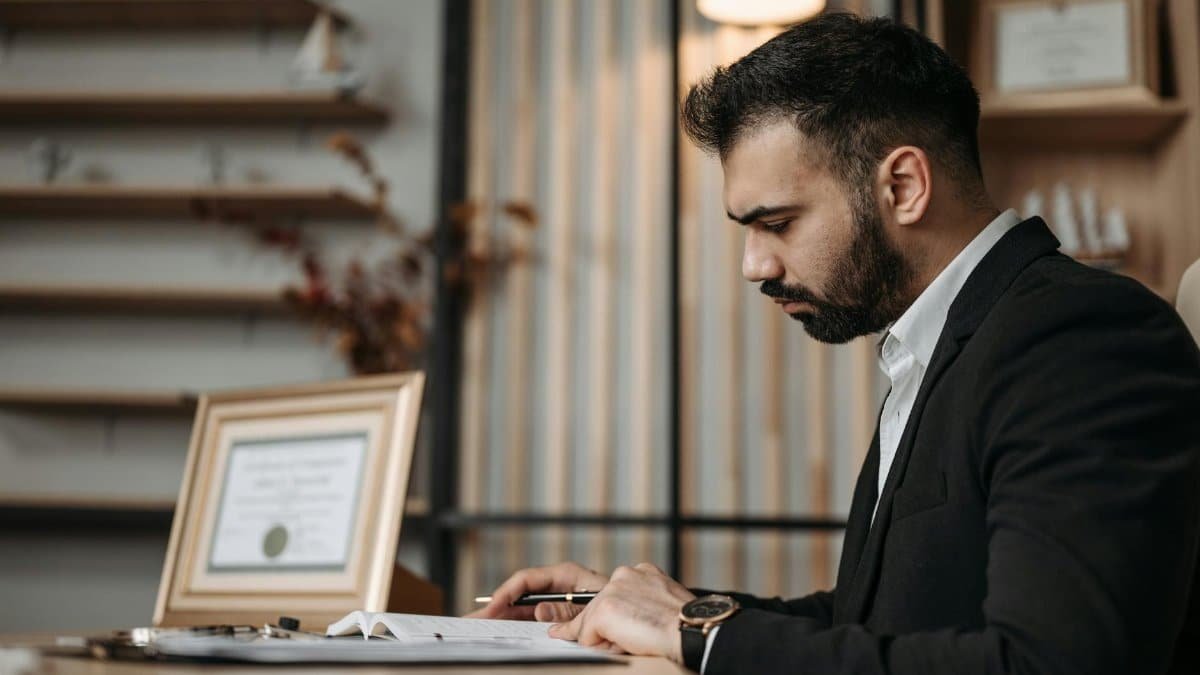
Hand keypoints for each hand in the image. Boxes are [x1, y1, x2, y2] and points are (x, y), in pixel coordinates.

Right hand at [465, 561, 608, 622]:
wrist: (640, 613)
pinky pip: (535, 618)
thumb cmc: (622, 604)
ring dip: (503, 617)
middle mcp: (559, 585)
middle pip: (521, 594)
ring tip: (481, 627)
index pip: (527, 580)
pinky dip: (518, 624)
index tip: (492, 608)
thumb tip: (539, 611)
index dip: (507, 593)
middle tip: (474, 620)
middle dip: (497, 606)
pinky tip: (504, 631)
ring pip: (524, 607)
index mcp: (567, 575)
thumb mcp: (596, 606)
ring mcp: (559, 600)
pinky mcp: (561, 613)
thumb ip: (568, 610)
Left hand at [547, 562, 694, 662]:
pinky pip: (586, 636)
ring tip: (637, 639)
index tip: (633, 627)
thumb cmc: (686, 626)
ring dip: (608, 638)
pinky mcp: (604, 609)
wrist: (692, 631)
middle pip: (598, 609)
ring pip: (590, 623)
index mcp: (642, 572)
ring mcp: (612, 590)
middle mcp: (624, 574)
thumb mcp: (662, 604)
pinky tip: (628, 643)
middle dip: (611, 629)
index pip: (614, 598)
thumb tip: (626, 622)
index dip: (619, 620)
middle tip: (639, 636)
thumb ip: (643, 604)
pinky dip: (603, 647)